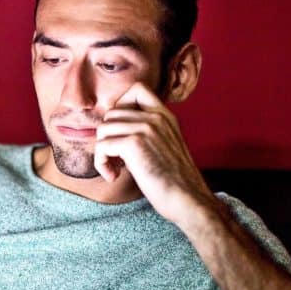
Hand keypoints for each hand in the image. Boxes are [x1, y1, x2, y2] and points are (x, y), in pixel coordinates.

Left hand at [94, 82, 218, 224]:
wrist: (189, 200)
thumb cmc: (174, 182)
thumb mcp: (163, 146)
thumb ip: (145, 132)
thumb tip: (109, 128)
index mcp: (165, 116)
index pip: (137, 89)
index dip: (120, 106)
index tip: (120, 132)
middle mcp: (157, 117)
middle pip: (111, 113)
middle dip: (107, 138)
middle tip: (116, 160)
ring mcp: (147, 128)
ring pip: (103, 129)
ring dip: (102, 152)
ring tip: (114, 169)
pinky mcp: (135, 143)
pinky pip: (102, 146)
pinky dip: (101, 164)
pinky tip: (113, 176)